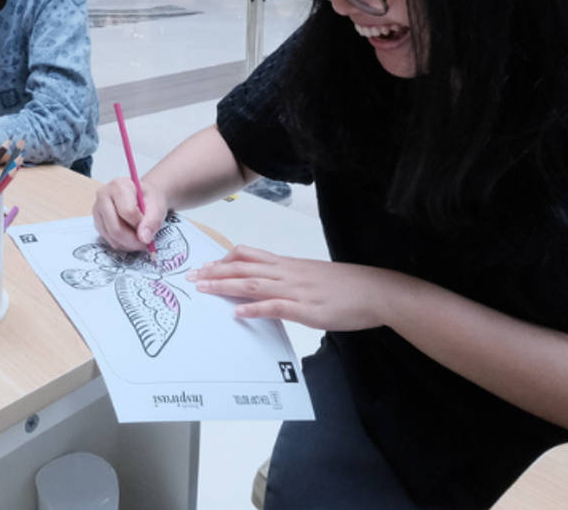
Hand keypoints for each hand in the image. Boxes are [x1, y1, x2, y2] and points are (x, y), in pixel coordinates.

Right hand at [92, 177, 168, 251]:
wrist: (142, 197)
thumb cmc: (148, 198)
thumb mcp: (157, 206)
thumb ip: (152, 221)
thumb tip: (144, 238)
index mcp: (118, 186)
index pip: (127, 212)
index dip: (140, 224)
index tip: (150, 225)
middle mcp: (103, 196)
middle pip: (115, 228)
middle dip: (134, 240)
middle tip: (146, 242)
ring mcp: (97, 210)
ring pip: (112, 237)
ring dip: (129, 244)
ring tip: (140, 238)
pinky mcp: (97, 222)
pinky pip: (109, 240)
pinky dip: (123, 244)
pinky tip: (131, 237)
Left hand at [187, 246, 413, 330]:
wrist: (376, 290)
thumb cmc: (347, 286)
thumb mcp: (312, 277)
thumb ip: (290, 280)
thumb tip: (270, 289)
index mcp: (288, 265)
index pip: (249, 255)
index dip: (223, 260)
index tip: (203, 265)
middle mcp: (287, 273)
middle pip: (243, 267)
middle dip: (215, 272)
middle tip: (191, 276)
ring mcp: (296, 290)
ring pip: (253, 283)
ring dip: (225, 286)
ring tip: (202, 289)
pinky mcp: (306, 309)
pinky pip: (275, 307)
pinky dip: (254, 309)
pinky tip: (237, 312)